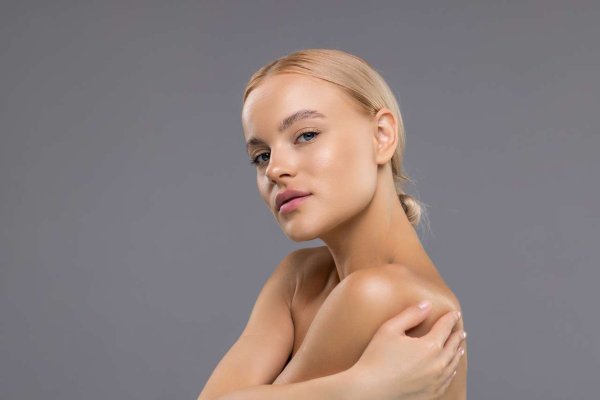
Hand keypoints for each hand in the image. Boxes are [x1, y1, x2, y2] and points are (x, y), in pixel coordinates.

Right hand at [348, 301, 464, 399]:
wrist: (369, 390)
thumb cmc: (376, 358)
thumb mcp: (390, 329)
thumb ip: (410, 315)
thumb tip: (427, 305)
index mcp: (430, 347)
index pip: (445, 328)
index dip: (451, 319)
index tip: (455, 314)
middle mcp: (438, 365)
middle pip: (453, 347)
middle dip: (457, 336)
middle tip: (461, 331)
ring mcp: (435, 382)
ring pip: (453, 364)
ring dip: (457, 353)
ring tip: (460, 347)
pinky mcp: (430, 395)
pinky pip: (447, 381)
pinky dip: (451, 371)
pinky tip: (450, 369)